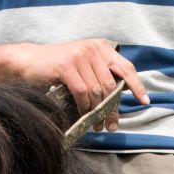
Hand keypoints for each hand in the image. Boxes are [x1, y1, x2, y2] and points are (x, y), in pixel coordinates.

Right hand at [8, 38, 148, 127]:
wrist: (29, 61)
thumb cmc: (57, 68)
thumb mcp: (84, 65)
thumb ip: (101, 74)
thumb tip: (121, 96)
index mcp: (101, 48)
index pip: (126, 68)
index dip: (137, 86)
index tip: (144, 101)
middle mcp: (93, 49)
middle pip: (111, 85)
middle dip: (112, 109)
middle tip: (111, 126)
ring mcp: (80, 56)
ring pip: (96, 91)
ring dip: (97, 112)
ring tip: (96, 124)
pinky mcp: (66, 66)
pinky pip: (82, 92)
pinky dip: (84, 106)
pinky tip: (83, 114)